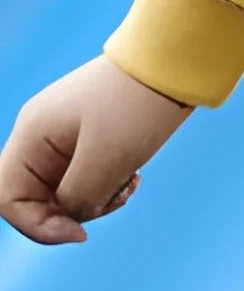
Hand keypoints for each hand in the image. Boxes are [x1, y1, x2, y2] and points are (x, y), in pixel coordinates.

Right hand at [0, 56, 191, 244]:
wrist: (179, 57)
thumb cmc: (140, 103)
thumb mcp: (106, 161)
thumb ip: (77, 200)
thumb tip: (73, 215)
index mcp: (33, 132)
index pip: (8, 197)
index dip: (37, 226)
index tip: (80, 233)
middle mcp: (43, 132)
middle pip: (37, 196)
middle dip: (73, 211)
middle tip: (115, 200)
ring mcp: (68, 132)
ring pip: (65, 189)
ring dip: (96, 199)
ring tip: (130, 184)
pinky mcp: (94, 133)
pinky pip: (88, 175)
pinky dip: (108, 184)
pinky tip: (134, 177)